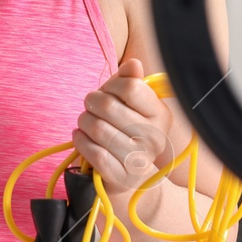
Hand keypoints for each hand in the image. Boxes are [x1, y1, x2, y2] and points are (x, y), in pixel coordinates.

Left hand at [71, 57, 175, 198]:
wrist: (129, 172)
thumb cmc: (125, 128)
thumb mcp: (129, 101)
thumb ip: (130, 80)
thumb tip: (134, 64)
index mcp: (161, 114)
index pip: (130, 87)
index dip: (111, 85)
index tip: (107, 91)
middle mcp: (155, 137)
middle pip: (108, 106)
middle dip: (91, 103)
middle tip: (90, 107)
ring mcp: (140, 160)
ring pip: (97, 129)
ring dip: (83, 122)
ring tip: (85, 122)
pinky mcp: (122, 177)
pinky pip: (93, 153)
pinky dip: (81, 141)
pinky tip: (81, 137)